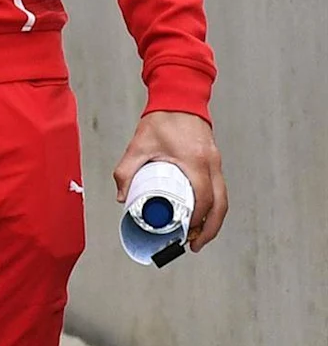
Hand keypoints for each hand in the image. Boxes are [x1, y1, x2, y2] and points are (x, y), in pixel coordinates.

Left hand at [112, 110, 226, 251]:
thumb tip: (122, 198)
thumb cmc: (160, 122)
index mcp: (195, 160)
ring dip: (214, 221)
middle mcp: (211, 163)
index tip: (185, 232)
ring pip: (223, 198)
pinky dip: (214, 206)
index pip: (202, 197)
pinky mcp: (214, 161)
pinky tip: (202, 217)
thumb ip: (126, 171)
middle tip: (194, 246)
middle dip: (209, 228)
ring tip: (198, 238)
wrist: (179, 100)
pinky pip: (220, 189)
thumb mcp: (137, 147)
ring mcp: (216, 162)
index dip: (196, 219)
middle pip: (220, 204)